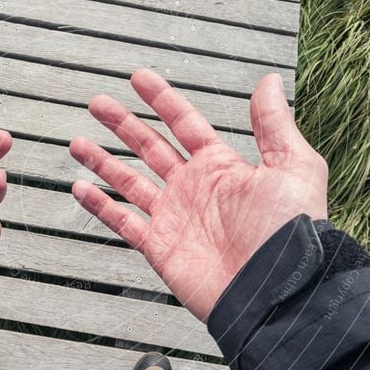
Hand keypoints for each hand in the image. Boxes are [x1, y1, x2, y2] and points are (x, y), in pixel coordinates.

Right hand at [69, 70, 327, 320]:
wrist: (277, 291)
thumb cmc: (292, 232)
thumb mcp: (292, 167)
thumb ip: (274, 124)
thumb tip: (267, 82)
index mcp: (221, 166)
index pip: (183, 123)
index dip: (161, 99)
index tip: (138, 78)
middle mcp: (193, 188)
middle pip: (148, 146)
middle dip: (123, 124)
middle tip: (97, 103)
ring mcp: (173, 217)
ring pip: (128, 181)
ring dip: (102, 161)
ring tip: (77, 142)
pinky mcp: (159, 247)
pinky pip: (122, 221)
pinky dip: (99, 206)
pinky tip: (79, 187)